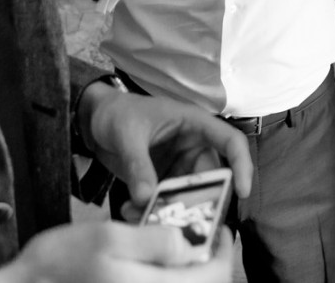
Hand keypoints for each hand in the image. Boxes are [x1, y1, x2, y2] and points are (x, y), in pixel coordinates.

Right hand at [0, 221, 235, 281]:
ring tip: (172, 242)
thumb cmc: (57, 266)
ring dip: (185, 267)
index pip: (213, 275)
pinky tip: (149, 260)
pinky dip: (164, 275)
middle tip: (198, 233)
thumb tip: (188, 245)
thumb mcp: (107, 237)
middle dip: (205, 258)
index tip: (220, 228)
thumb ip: (155, 241)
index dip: (223, 250)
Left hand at [77, 85, 252, 211]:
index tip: (242, 192)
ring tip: (142, 217)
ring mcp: (178, 166)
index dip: (242, 165)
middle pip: (212, 178)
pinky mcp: (163, 181)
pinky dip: (153, 211)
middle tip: (180, 220)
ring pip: (189, 196)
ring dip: (171, 211)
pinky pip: (168, 201)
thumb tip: (145, 197)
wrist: (93, 121)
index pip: (231, 142)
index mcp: (194, 124)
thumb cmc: (116, 113)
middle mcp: (192, 147)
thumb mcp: (127, 134)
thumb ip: (138, 164)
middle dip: (199, 201)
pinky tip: (131, 212)